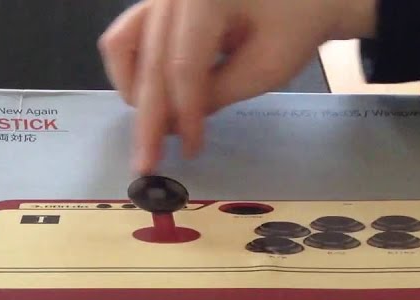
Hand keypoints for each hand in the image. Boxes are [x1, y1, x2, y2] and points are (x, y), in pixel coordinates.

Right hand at [98, 0, 378, 172]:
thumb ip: (218, 93)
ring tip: (155, 130)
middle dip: (150, 118)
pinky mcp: (158, 4)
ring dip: (135, 92)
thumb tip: (175, 123)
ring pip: (122, 45)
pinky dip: (135, 71)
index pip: (183, 65)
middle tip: (147, 163)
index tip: (189, 150)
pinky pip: (128, 37)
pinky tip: (154, 100)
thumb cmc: (297, 24)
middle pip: (150, 60)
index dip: (183, 113)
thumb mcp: (267, 66)